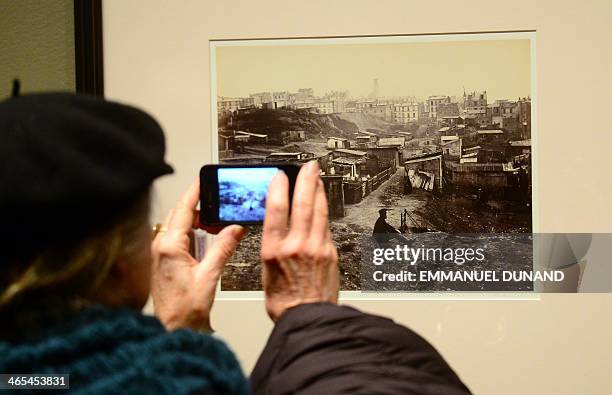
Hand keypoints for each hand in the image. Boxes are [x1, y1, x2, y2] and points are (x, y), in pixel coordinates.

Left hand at [151, 181, 244, 330]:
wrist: (172, 330)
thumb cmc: (184, 310)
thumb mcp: (209, 275)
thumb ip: (223, 248)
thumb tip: (234, 228)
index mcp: (169, 246)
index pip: (183, 208)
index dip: (196, 191)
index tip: (205, 179)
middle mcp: (161, 246)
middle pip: (182, 214)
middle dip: (201, 204)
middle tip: (219, 199)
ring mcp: (162, 253)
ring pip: (181, 225)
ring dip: (199, 220)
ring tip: (218, 219)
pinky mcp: (166, 260)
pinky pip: (181, 237)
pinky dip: (195, 232)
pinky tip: (209, 236)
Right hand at [261, 161, 338, 321]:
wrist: (307, 318)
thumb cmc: (284, 301)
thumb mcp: (266, 270)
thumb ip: (273, 244)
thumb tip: (278, 225)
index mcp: (274, 250)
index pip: (276, 209)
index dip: (278, 187)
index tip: (280, 175)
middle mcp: (296, 246)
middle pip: (302, 203)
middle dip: (306, 180)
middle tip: (309, 166)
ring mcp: (317, 248)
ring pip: (319, 211)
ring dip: (318, 191)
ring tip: (317, 177)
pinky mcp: (330, 253)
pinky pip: (327, 226)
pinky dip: (324, 211)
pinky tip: (323, 204)